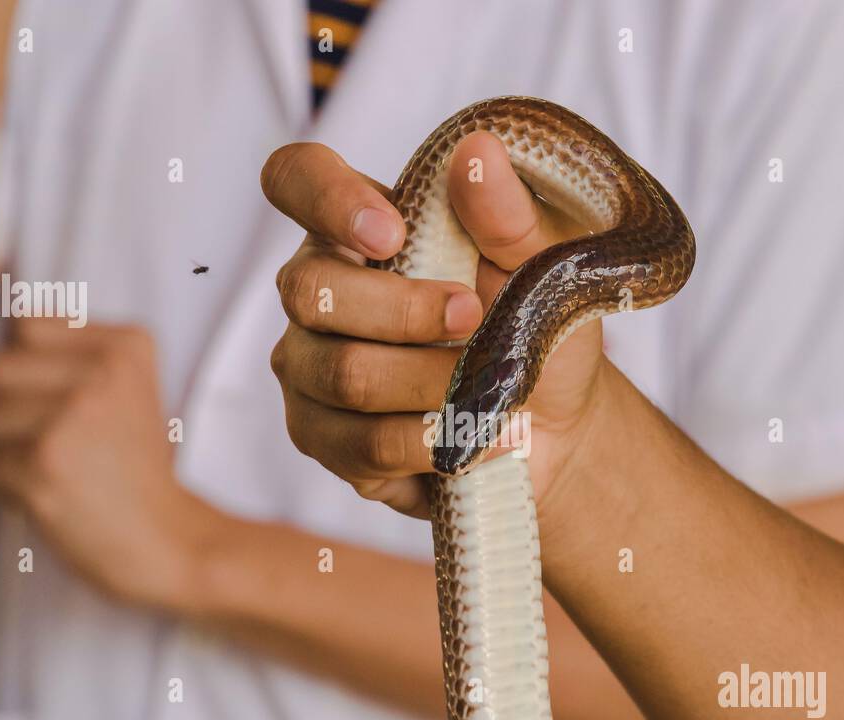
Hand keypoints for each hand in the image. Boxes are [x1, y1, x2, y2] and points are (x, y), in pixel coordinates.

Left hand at [0, 319, 216, 610]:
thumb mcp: (114, 394)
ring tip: (65, 468)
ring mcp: (75, 414)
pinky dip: (13, 485)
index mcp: (128, 345)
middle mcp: (105, 371)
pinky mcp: (47, 459)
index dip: (30, 367)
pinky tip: (59, 493)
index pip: (27, 324)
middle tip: (71, 443)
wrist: (162, 535)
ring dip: (10, 450)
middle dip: (14, 410)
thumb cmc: (129, 468)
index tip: (72, 402)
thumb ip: (36, 368)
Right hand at [263, 133, 611, 518]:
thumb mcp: (543, 266)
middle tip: (477, 320)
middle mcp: (316, 289)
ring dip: (434, 384)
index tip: (391, 233)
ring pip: (345, 375)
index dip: (325, 199)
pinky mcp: (322, 437)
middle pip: (312, 292)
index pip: (295, 179)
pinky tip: (478, 435)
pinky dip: (436, 441)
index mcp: (357, 226)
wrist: (549, 422)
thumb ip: (508, 216)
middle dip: (405, 313)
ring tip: (495, 391)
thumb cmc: (536, 327)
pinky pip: (363, 444)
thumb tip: (477, 152)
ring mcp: (309, 366)